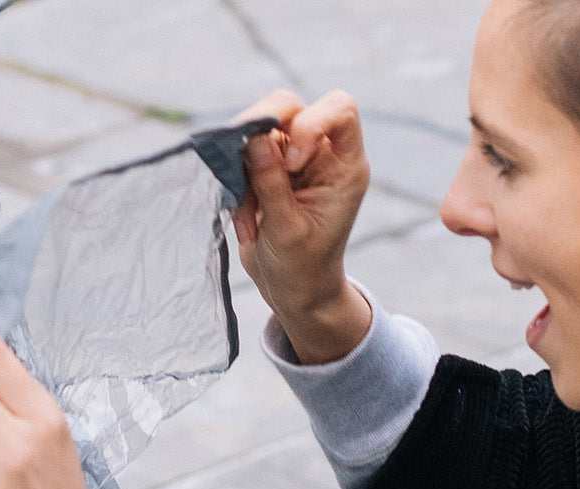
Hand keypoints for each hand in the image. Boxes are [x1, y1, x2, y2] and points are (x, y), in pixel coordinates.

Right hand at [233, 89, 372, 363]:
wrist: (292, 291)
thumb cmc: (302, 267)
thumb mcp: (287, 230)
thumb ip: (272, 183)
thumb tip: (255, 138)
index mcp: (344, 166)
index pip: (339, 110)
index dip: (311, 122)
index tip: (294, 162)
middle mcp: (318, 154)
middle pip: (289, 106)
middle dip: (261, 132)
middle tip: (246, 165)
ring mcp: (289, 159)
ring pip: (256, 129)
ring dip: (242, 167)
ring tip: (250, 215)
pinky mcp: (264, 169)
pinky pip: (239, 156)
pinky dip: (235, 183)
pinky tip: (247, 221)